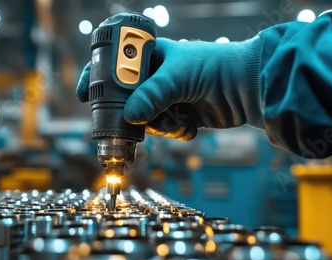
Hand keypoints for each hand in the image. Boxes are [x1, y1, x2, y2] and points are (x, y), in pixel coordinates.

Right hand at [76, 37, 262, 140]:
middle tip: (132, 123)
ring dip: (159, 125)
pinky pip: (165, 129)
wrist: (248, 87)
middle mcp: (155, 77)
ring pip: (145, 119)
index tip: (83, 95)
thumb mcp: (177, 76)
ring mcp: (168, 97)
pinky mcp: (180, 115)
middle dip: (128, 114)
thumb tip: (130, 117)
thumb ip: (152, 95)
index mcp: (149, 57)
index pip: (113, 65)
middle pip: (126, 99)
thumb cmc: (213, 67)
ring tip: (177, 118)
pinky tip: (190, 125)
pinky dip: (175, 131)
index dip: (96, 78)